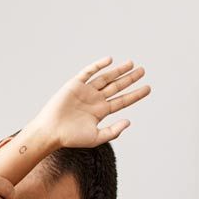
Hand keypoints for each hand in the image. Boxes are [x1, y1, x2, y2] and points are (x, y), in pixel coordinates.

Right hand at [30, 57, 151, 148]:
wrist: (50, 132)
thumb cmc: (71, 138)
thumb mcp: (96, 138)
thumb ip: (113, 131)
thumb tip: (129, 122)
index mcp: (100, 112)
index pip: (122, 100)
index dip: (136, 94)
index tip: (148, 88)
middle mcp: (95, 100)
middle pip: (116, 86)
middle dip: (130, 79)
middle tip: (143, 71)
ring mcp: (85, 91)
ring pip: (105, 78)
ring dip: (118, 70)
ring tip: (131, 64)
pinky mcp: (75, 85)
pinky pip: (88, 72)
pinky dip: (98, 65)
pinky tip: (110, 60)